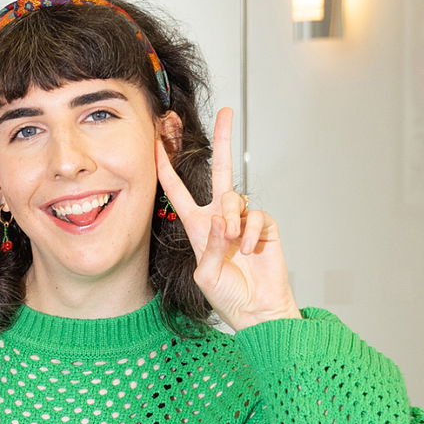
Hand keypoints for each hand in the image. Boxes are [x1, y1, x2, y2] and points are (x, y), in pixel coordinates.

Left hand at [156, 107, 300, 330]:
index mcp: (197, 226)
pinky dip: (253, 233)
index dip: (167, 167)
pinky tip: (251, 250)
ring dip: (233, 220)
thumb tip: (222, 219)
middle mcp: (219, 218)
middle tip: (226, 112)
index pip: (178, 190)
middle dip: (222, 141)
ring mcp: (243, 221)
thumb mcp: (205, 274)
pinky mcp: (265, 227)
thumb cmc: (227, 297)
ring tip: (235, 243)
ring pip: (235, 198)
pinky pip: (257, 216)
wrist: (257, 311)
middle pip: (219, 170)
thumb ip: (210, 246)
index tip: (158, 142)